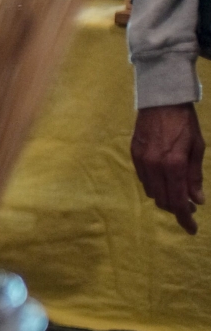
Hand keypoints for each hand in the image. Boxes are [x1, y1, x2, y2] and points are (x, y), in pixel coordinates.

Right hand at [133, 103, 204, 233]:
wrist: (160, 100)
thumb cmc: (185, 123)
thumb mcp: (197, 148)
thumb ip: (195, 177)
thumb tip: (196, 201)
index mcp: (173, 165)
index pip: (177, 201)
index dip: (184, 218)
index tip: (192, 229)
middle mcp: (154, 167)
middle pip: (162, 200)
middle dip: (176, 208)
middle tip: (189, 208)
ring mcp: (141, 161)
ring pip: (151, 191)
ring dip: (165, 197)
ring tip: (177, 193)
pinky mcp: (134, 154)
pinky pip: (143, 179)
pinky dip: (155, 185)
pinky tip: (164, 180)